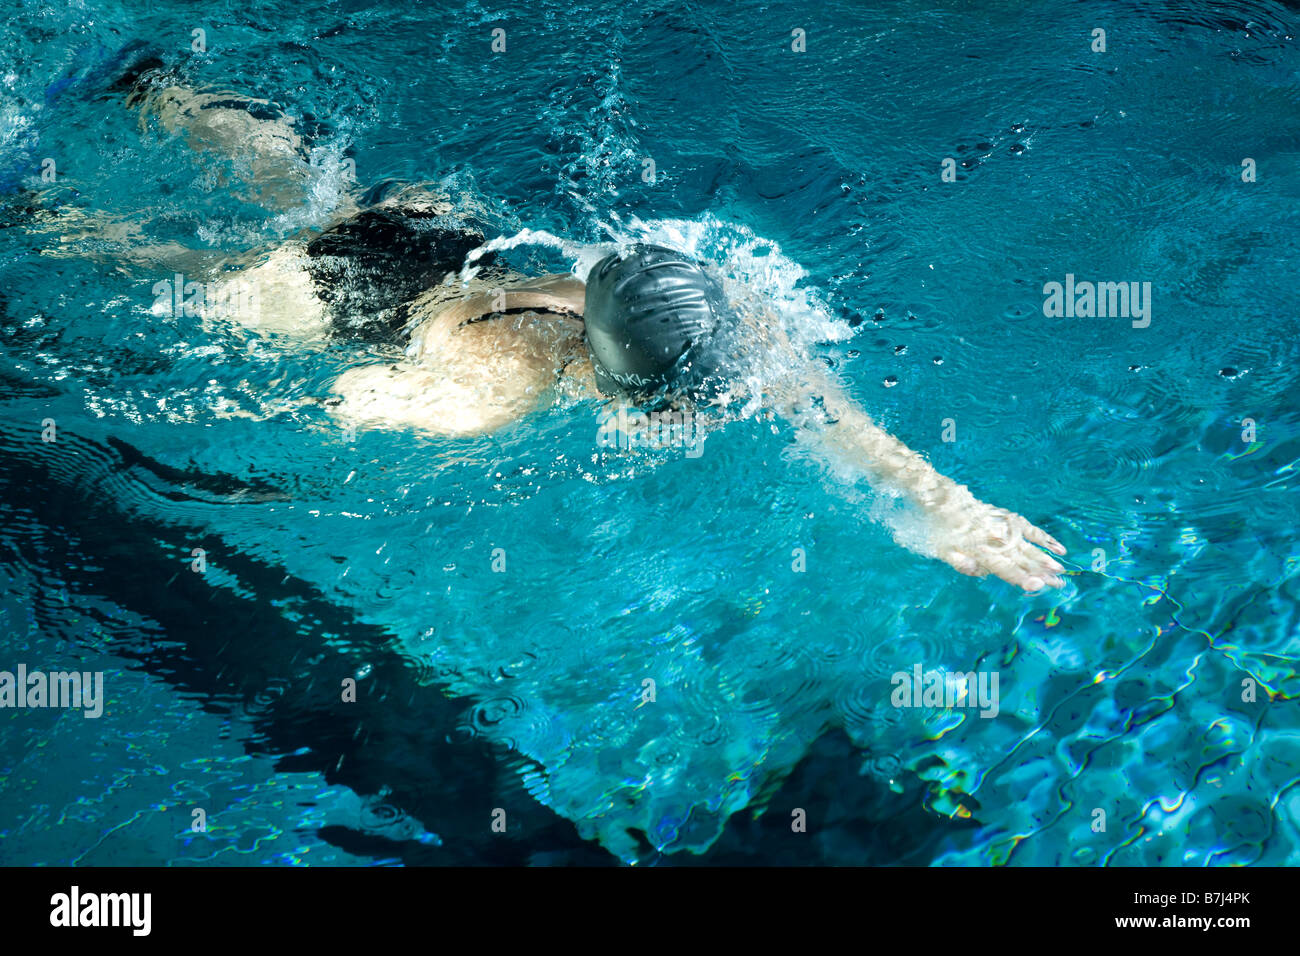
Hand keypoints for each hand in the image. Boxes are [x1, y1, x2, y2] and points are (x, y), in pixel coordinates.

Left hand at [925, 486, 1066, 591]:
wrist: (944, 500)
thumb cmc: (941, 531)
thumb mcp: (942, 552)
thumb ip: (962, 564)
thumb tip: (982, 572)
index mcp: (980, 549)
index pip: (1004, 567)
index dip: (1020, 577)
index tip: (1037, 585)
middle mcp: (995, 538)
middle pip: (1021, 559)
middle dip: (1041, 573)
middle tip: (1059, 584)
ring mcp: (1004, 527)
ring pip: (1029, 545)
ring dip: (1046, 558)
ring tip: (1061, 571)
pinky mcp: (1009, 518)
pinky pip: (1031, 528)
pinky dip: (1045, 538)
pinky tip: (1059, 548)